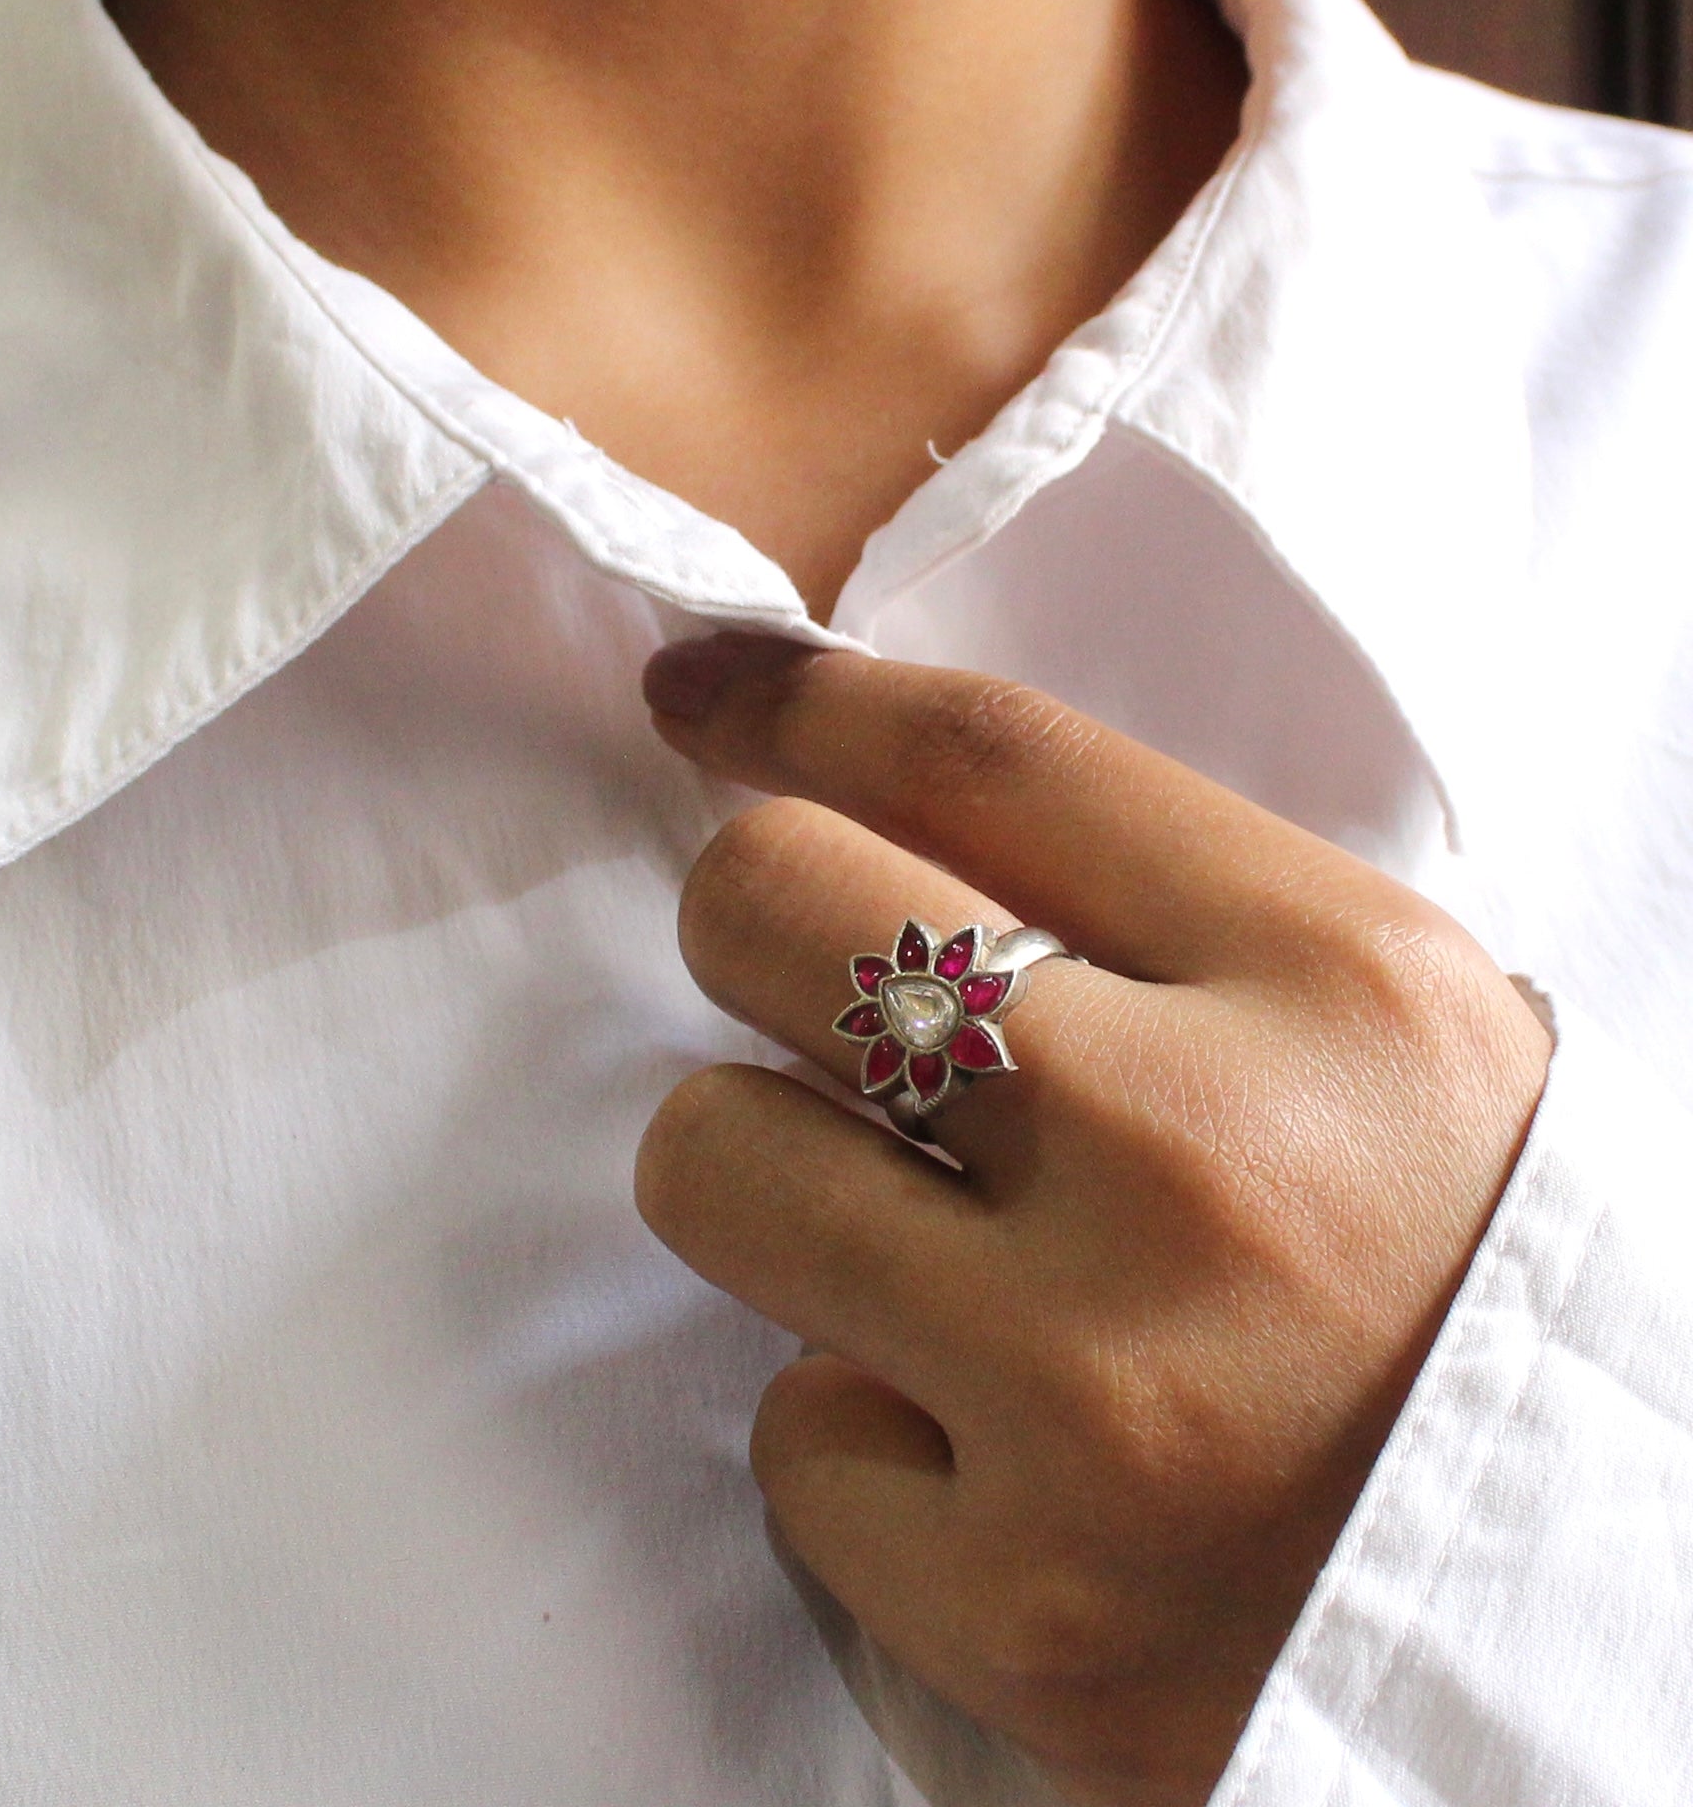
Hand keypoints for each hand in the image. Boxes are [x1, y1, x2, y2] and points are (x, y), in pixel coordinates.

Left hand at [634, 636, 1551, 1806]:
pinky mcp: (1023, 1607)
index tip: (705, 696)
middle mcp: (1207, 1167)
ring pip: (711, 1158)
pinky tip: (989, 1452)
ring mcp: (1100, 1397)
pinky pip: (789, 1435)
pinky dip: (861, 1429)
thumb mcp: (1379, 1028)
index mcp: (1336, 985)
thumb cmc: (1463, 1272)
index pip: (982, 756)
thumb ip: (1153, 907)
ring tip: (909, 1239)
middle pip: (776, 912)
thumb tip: (865, 795)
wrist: (1600, 1611)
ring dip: (773, 1178)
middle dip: (755, 929)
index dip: (800, 701)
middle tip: (822, 1008)